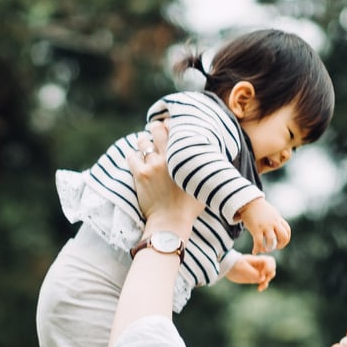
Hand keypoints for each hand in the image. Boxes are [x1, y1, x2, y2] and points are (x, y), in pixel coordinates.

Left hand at [129, 116, 201, 231]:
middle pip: (157, 130)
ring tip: (144, 145)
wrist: (171, 222)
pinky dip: (132, 155)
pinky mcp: (140, 174)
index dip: (170, 125)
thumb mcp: (203, 184)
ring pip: (142, 141)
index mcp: (184, 157)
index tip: (169, 126)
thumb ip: (206, 168)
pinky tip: (135, 157)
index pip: (175, 130)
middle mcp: (168, 158)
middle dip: (155, 127)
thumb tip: (215, 158)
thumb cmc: (189, 207)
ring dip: (143, 142)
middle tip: (155, 130)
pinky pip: (131, 156)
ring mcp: (152, 165)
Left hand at [225, 253, 275, 290]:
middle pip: (272, 268)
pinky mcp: (255, 277)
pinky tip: (259, 289)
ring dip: (267, 281)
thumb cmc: (234, 264)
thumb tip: (262, 279)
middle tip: (263, 280)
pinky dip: (263, 285)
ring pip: (269, 275)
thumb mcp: (243, 268)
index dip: (269, 267)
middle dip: (270, 275)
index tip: (262, 273)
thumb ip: (253, 273)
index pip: (270, 261)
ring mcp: (258, 271)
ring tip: (260, 287)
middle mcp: (259, 265)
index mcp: (257, 260)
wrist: (227, 267)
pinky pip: (263, 281)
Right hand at [238, 197, 291, 254]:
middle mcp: (273, 222)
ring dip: (268, 248)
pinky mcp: (256, 229)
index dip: (285, 239)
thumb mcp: (271, 212)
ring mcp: (265, 226)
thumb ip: (275, 219)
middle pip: (283, 237)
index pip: (287, 230)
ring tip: (263, 249)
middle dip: (280, 245)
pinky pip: (258, 242)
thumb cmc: (258, 208)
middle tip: (274, 247)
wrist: (248, 202)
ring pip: (272, 241)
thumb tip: (278, 226)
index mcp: (277, 218)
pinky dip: (257, 249)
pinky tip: (254, 251)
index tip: (279, 242)